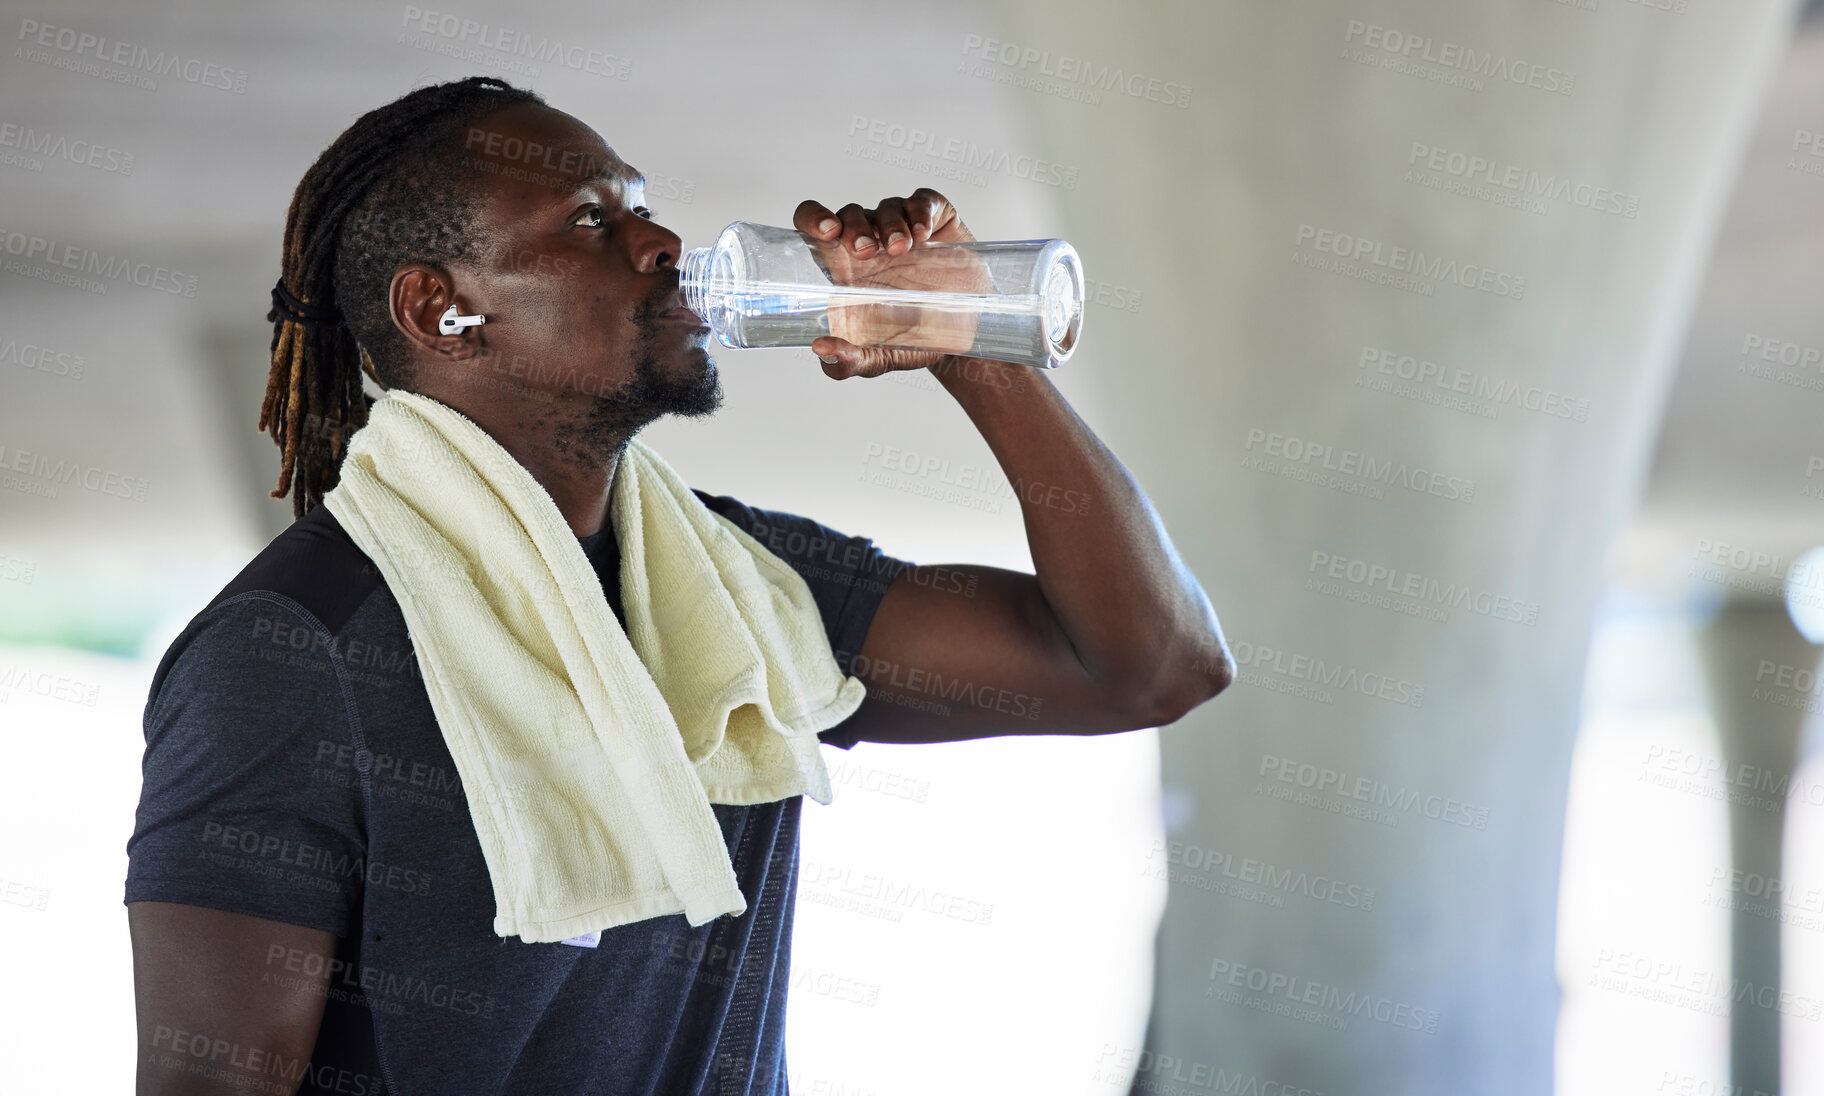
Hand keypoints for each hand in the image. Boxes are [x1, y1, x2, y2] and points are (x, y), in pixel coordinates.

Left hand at [791, 189, 994, 378]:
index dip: (813, 218)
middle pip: (849, 213)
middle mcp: (871, 243)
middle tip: (867, 252)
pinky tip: (924, 235)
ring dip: (890, 224)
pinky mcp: (936, 221)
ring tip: (903, 249)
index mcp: (845, 269)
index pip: (814, 227)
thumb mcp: (878, 359)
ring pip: (886, 206)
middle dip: (855, 226)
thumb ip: (847, 362)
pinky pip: (922, 200)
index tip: (827, 232)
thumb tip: (820, 350)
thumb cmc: (914, 341)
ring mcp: (902, 229)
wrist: (966, 338)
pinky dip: (921, 211)